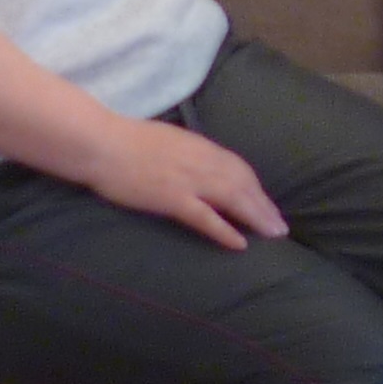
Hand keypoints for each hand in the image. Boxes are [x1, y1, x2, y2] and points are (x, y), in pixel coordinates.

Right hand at [89, 115, 290, 249]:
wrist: (101, 142)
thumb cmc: (127, 140)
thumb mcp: (168, 140)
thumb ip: (188, 152)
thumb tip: (201, 164)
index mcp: (200, 146)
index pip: (239, 167)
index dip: (256, 187)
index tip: (267, 203)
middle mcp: (201, 161)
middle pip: (243, 184)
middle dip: (264, 206)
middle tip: (281, 227)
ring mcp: (188, 180)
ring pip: (232, 199)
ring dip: (256, 217)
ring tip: (273, 235)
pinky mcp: (171, 198)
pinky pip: (205, 217)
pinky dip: (225, 230)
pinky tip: (240, 244)